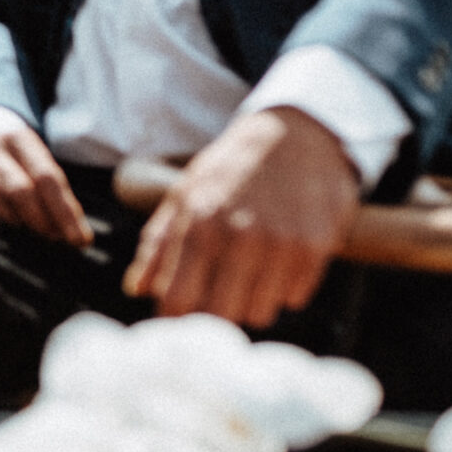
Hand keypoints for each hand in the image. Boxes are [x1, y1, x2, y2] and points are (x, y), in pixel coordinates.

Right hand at [0, 127, 91, 246]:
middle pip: (20, 188)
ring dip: (11, 223)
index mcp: (20, 139)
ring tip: (26, 245)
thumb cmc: (10, 167)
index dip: (65, 211)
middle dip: (41, 221)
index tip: (79, 241)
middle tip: (54, 245)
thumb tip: (78, 237)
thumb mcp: (31, 166)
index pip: (48, 177)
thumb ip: (51, 193)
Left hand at [125, 107, 358, 326]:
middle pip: (219, 317)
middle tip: (217, 296)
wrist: (298, 133)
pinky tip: (280, 259)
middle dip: (213, 314)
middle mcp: (240, 235)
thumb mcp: (186, 193)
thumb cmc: (233, 167)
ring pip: (258, 314)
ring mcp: (280, 243)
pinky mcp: (315, 248)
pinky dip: (284, 288)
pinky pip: (293, 299)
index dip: (174, 317)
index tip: (178, 316)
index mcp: (199, 222)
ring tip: (251, 270)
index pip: (178, 300)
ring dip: (251, 301)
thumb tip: (136, 290)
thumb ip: (158, 244)